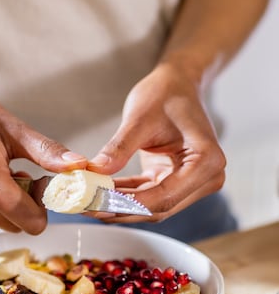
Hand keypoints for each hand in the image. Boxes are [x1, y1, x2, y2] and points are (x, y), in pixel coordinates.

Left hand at [87, 62, 225, 222]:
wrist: (177, 85)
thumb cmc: (166, 93)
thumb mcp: (139, 118)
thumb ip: (118, 148)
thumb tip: (95, 172)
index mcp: (206, 161)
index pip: (163, 196)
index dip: (128, 204)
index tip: (98, 204)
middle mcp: (206, 178)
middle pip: (158, 207)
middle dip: (121, 209)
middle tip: (88, 207)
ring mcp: (193, 183)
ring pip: (152, 206)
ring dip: (120, 206)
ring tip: (89, 202)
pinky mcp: (176, 181)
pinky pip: (148, 196)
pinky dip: (125, 196)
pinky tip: (102, 193)